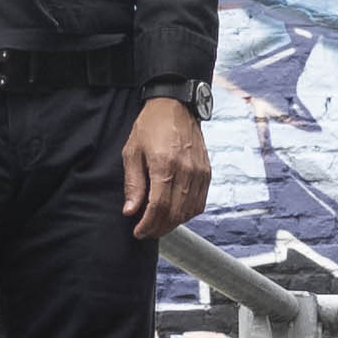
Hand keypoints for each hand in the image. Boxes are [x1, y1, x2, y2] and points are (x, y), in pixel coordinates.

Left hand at [120, 91, 212, 242]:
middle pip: (175, 213)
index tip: (138, 232)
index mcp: (165, 165)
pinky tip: (175, 213)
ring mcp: (199, 172)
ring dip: (173, 223)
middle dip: (159, 228)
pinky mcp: (207, 172)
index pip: (159, 207)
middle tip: (146, 232)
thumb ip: (133, 183)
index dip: (148, 224)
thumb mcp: (133, 151)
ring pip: (189, 211)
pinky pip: (200, 202)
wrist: (176, 105)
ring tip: (158, 224)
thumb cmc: (151, 126)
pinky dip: (187, 213)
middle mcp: (186, 171)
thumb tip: (131, 210)